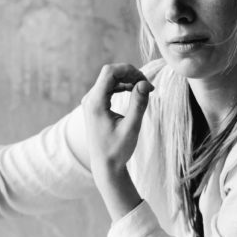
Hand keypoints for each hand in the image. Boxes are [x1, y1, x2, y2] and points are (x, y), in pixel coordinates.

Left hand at [82, 63, 154, 177]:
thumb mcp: (131, 127)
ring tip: (143, 89)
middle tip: (147, 85)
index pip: (110, 72)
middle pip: (109, 74)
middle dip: (130, 74)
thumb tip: (145, 83)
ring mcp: (90, 103)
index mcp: (95, 103)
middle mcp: (89, 100)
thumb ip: (138, 104)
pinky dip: (122, 87)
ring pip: (109, 80)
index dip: (129, 70)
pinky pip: (108, 88)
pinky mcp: (95, 106)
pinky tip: (134, 92)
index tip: (145, 80)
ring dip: (127, 80)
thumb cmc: (117, 150)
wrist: (105, 166)